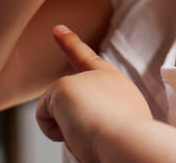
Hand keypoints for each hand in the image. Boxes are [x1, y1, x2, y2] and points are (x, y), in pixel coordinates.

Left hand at [37, 25, 152, 162]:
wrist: (131, 143)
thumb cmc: (129, 146)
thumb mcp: (121, 129)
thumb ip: (101, 118)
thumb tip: (77, 131)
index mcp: (117, 86)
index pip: (90, 62)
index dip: (72, 44)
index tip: (57, 29)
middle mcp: (100, 78)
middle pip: (66, 97)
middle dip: (63, 115)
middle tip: (93, 131)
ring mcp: (81, 79)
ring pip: (57, 113)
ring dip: (68, 132)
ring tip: (93, 134)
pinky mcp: (62, 87)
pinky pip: (44, 118)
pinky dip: (55, 132)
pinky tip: (78, 130)